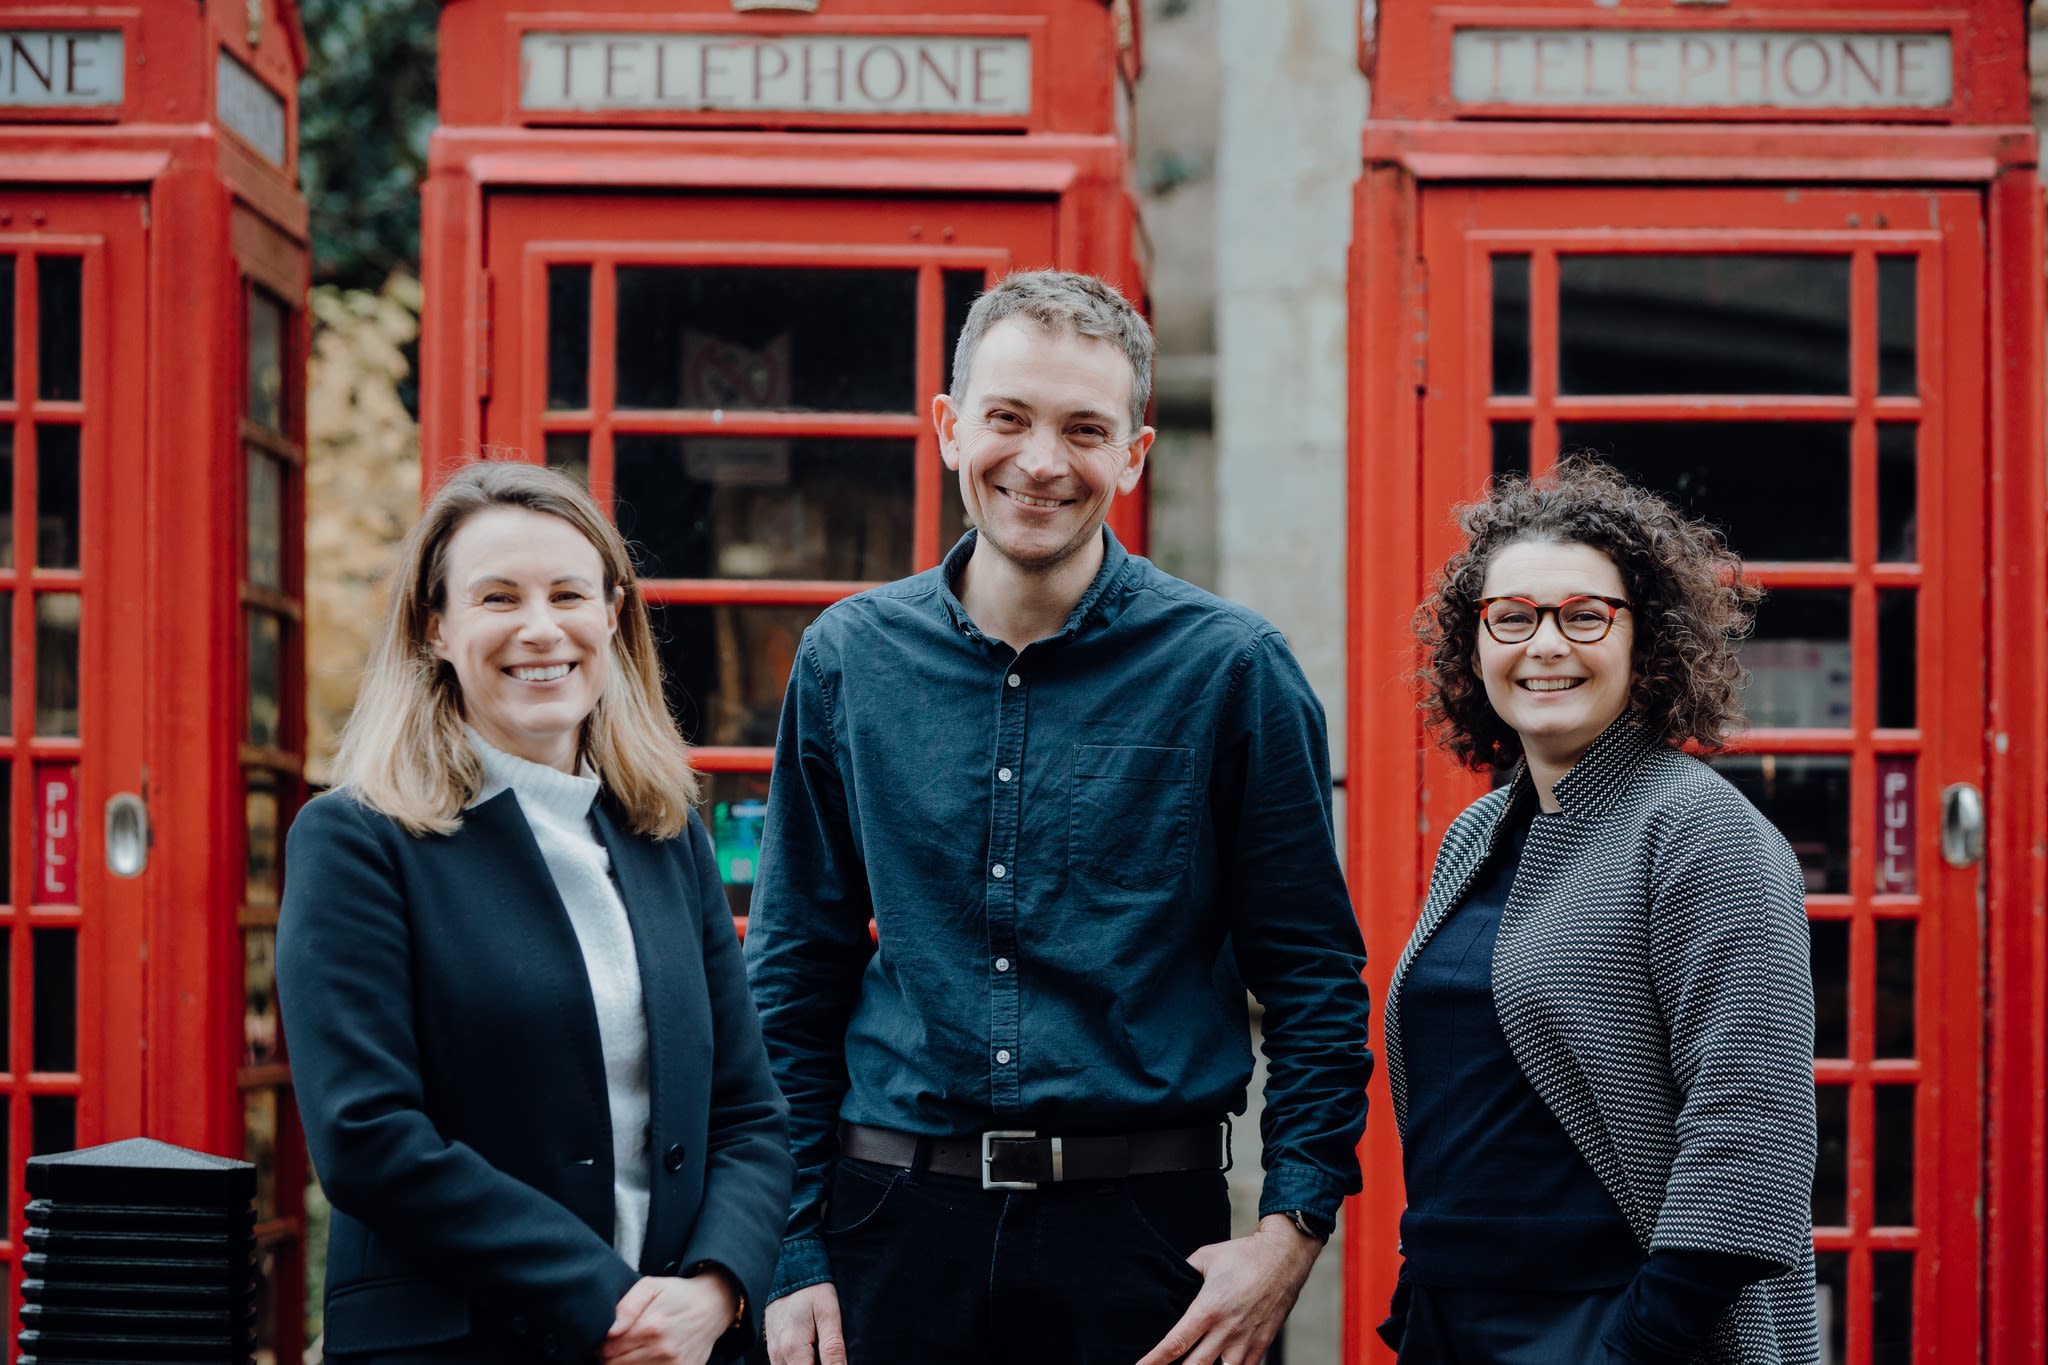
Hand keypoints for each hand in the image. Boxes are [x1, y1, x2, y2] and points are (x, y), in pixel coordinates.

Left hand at [601, 1273, 736, 1364]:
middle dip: (611, 1356)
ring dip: (626, 1364)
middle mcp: (663, 1350)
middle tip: (619, 1344)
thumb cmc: (677, 1294)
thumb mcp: (650, 1286)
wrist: (713, 1306)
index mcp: (651, 1327)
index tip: (609, 1337)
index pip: (607, 1349)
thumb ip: (625, 1307)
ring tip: (633, 1350)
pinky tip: (646, 1358)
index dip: (603, 1343)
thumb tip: (608, 1331)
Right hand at [764, 1282, 848, 1364]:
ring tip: (821, 1351)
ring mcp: (772, 1350)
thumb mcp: (829, 1314)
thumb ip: (833, 1348)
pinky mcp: (772, 1345)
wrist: (793, 1268)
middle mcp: (777, 1353)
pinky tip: (812, 1351)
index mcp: (793, 1348)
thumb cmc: (813, 1288)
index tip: (833, 1361)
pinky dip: (799, 1363)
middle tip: (829, 1355)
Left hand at [1133, 1214, 1322, 1364]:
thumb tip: (1168, 1284)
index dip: (1154, 1361)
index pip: (1175, 1343)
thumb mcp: (1206, 1257)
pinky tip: (1218, 1364)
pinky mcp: (1262, 1345)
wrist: (1285, 1257)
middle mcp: (1226, 1331)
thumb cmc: (1244, 1255)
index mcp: (1208, 1309)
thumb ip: (1185, 1274)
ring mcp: (1246, 1341)